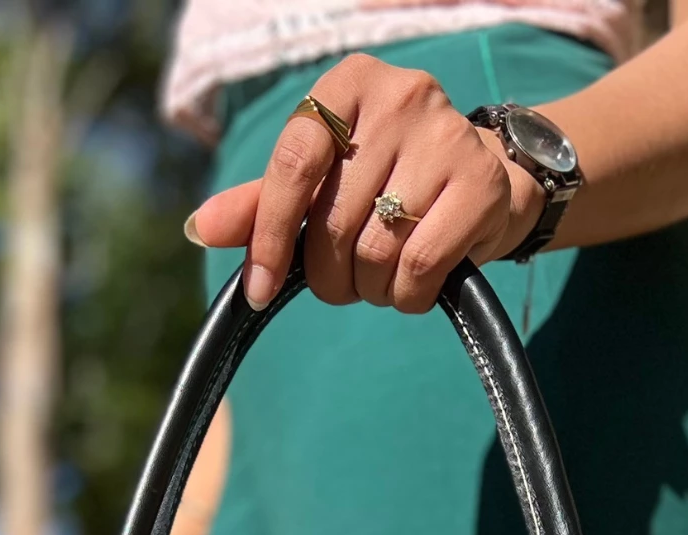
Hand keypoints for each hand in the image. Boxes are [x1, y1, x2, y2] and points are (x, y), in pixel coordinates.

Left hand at [187, 54, 548, 313]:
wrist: (488, 179)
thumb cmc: (390, 180)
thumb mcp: (325, 181)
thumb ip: (263, 204)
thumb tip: (199, 229)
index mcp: (348, 85)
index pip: (293, 164)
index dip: (271, 236)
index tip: (260, 289)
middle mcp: (400, 96)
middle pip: (333, 222)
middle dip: (330, 275)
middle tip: (343, 280)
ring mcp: (447, 137)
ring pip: (376, 251)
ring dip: (371, 288)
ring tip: (383, 276)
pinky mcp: (482, 185)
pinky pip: (419, 268)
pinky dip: (408, 296)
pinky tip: (414, 285)